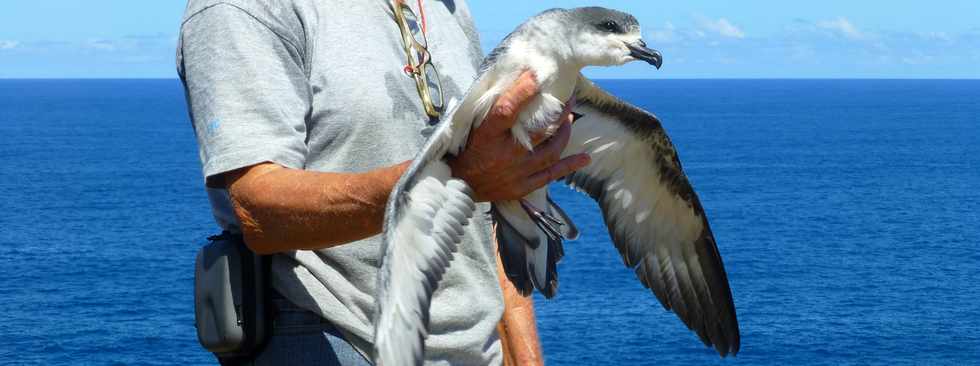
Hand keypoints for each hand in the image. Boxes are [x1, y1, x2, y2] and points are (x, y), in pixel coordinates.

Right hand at [448, 71, 590, 202]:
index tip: (535, 75)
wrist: (458, 184)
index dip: (522, 91)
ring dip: (563, 133)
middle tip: (568, 98)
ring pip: (550, 151)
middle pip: (539, 129)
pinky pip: (550, 174)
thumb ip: (492, 109)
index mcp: (487, 135)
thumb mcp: (473, 125)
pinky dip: (568, 165)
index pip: (506, 109)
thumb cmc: (467, 149)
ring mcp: (516, 172)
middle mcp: (505, 153)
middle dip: (558, 111)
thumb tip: (515, 85)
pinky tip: (585, 157)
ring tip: (569, 119)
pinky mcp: (522, 186)